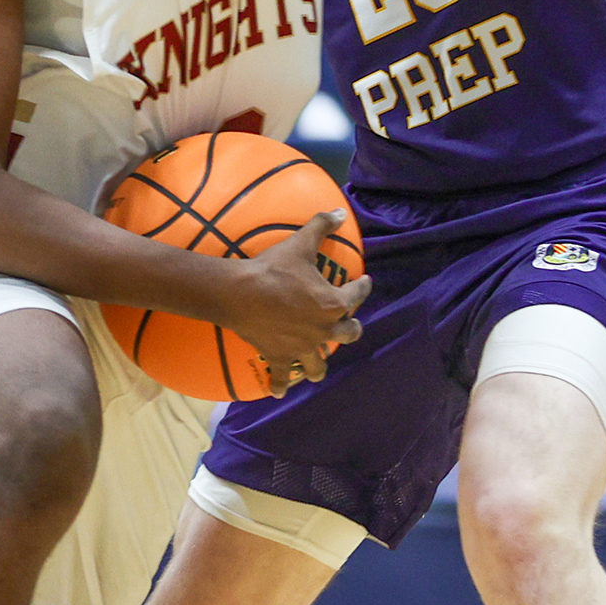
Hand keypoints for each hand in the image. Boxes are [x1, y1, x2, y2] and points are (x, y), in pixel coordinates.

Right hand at [212, 212, 369, 391]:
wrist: (240, 294)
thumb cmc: (274, 269)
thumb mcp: (300, 243)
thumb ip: (322, 226)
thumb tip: (341, 211)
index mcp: (333, 304)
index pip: (356, 296)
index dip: (362, 287)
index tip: (365, 282)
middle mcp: (323, 330)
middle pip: (346, 335)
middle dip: (350, 331)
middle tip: (349, 327)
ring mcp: (302, 346)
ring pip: (319, 363)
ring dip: (320, 365)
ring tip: (318, 368)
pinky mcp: (279, 356)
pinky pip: (281, 375)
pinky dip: (279, 384)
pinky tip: (279, 393)